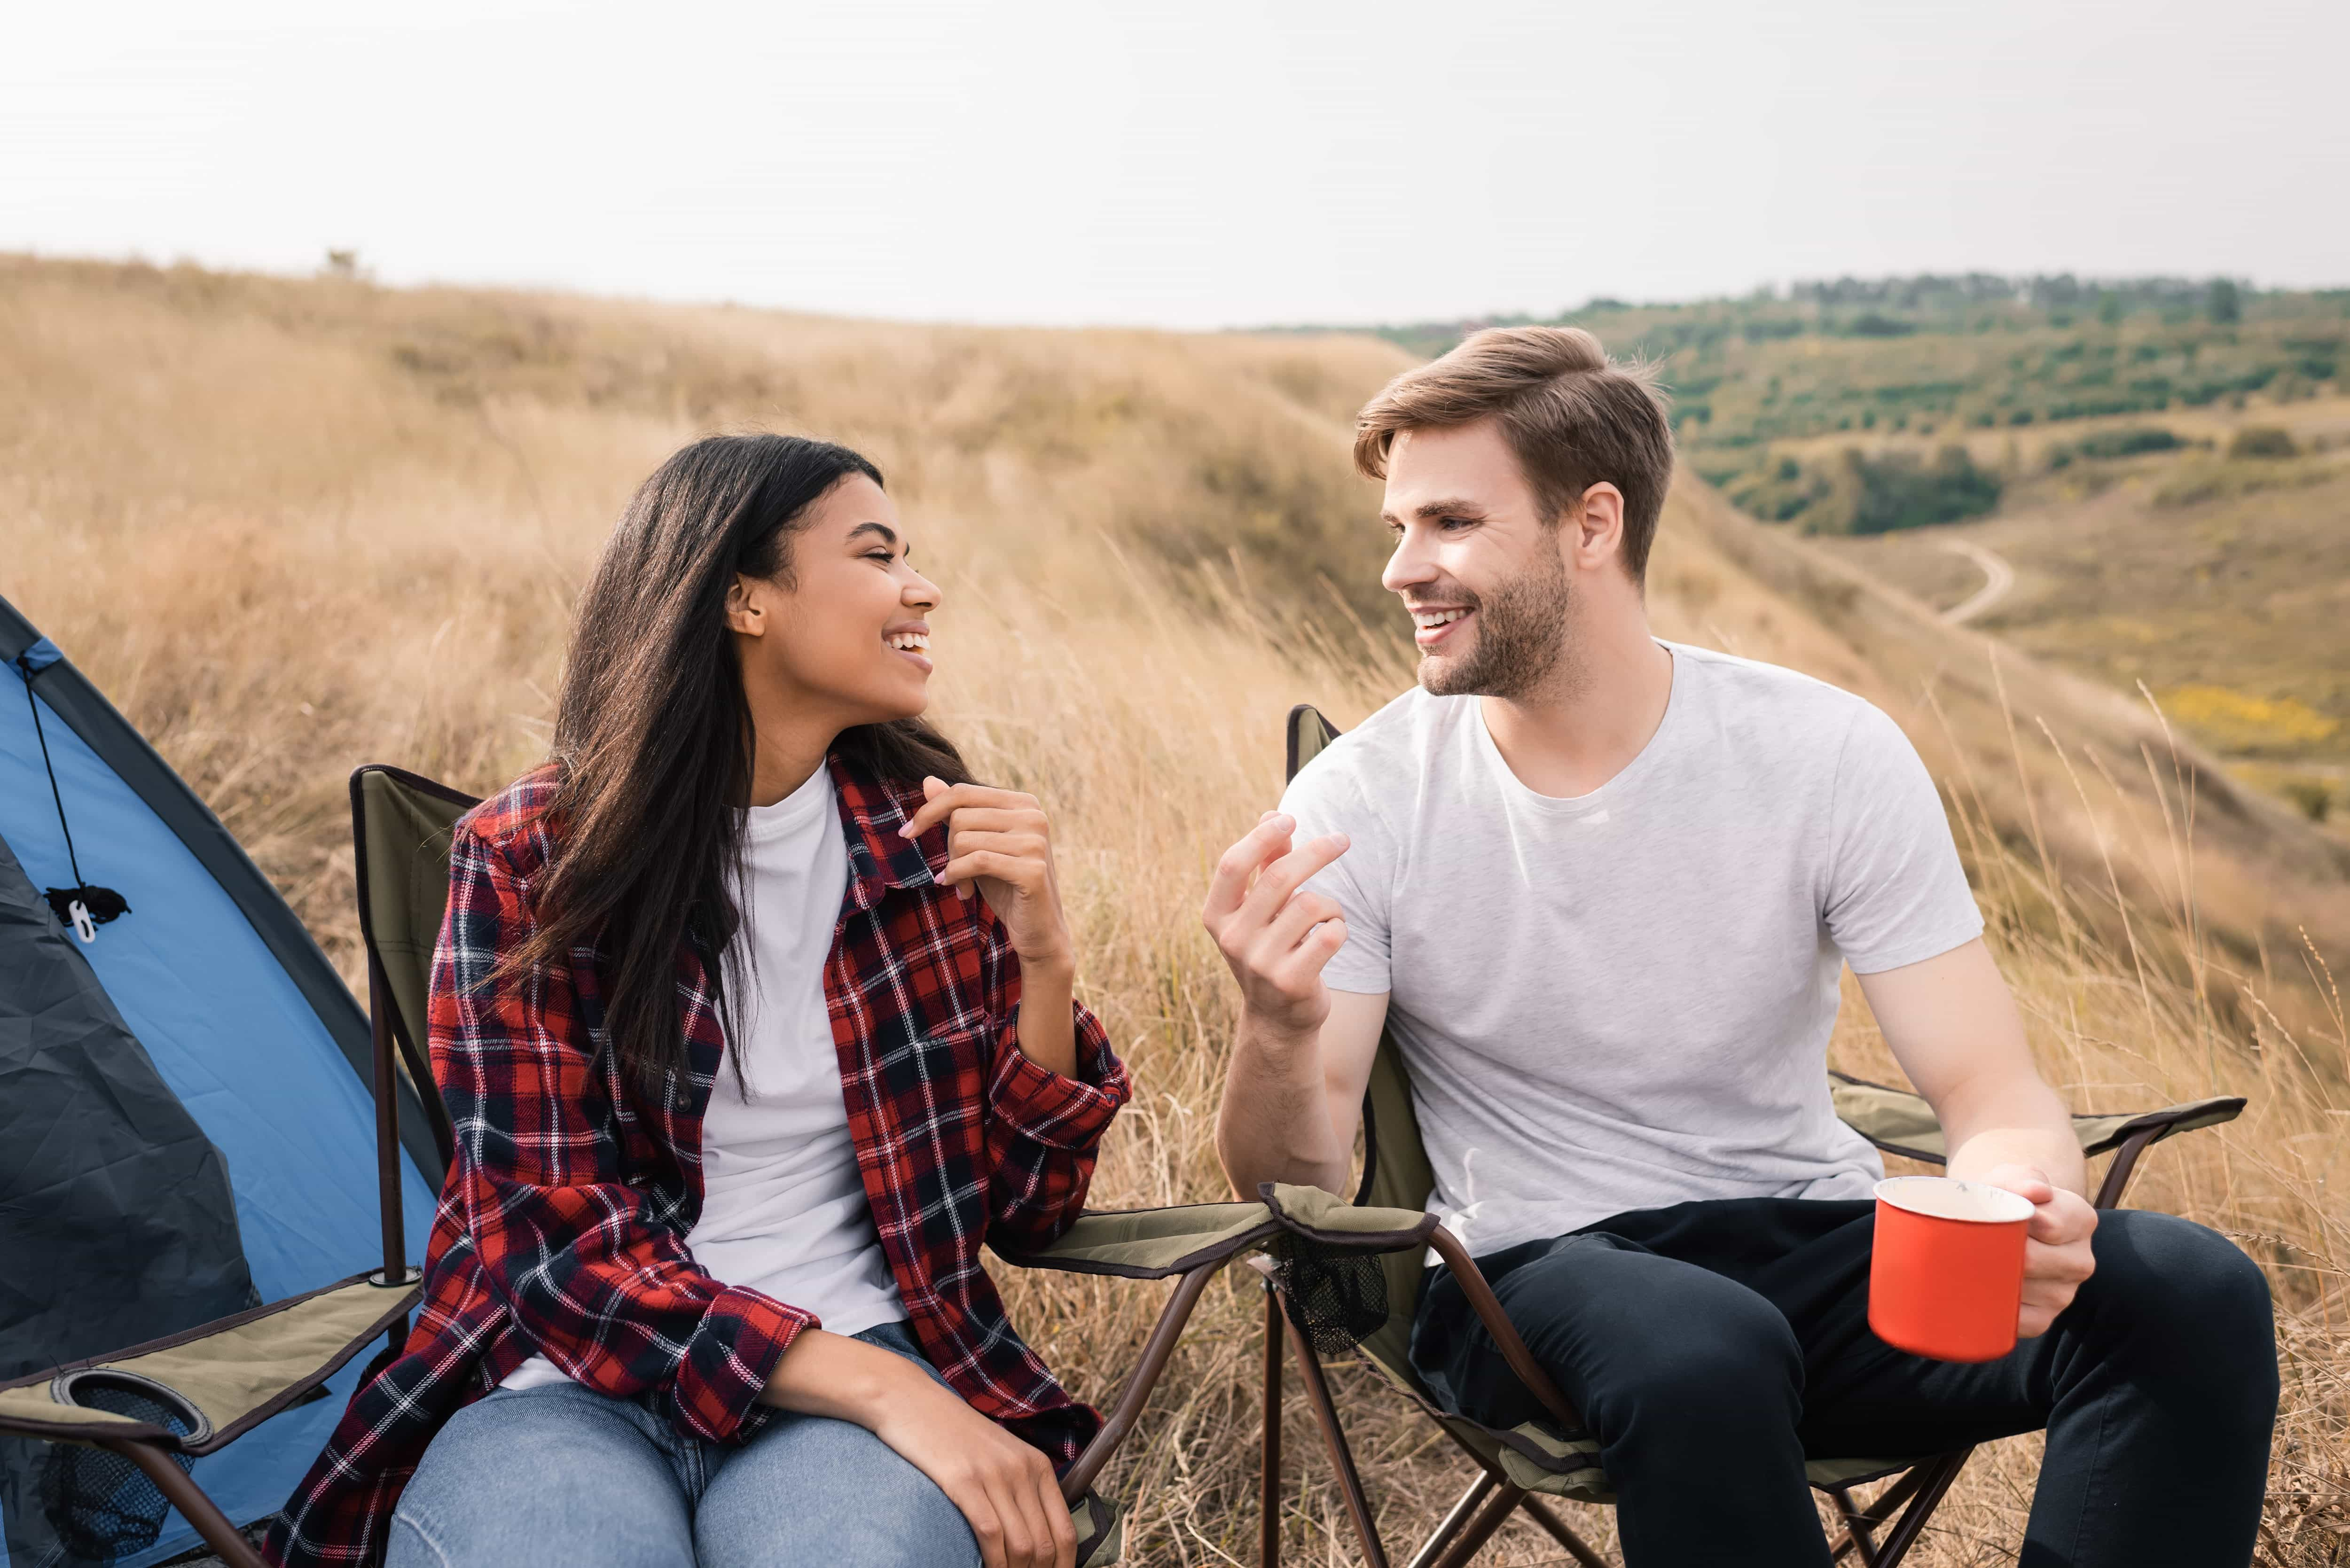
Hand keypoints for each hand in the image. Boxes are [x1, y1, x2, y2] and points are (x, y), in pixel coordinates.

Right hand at [870, 1374, 1075, 1567]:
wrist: (911, 1402)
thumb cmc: (952, 1435)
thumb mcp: (1000, 1456)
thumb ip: (1021, 1490)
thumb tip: (1033, 1541)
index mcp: (1037, 1465)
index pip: (1064, 1531)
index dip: (1062, 1566)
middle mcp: (1022, 1469)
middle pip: (1044, 1544)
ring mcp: (994, 1474)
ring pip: (1020, 1545)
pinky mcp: (963, 1480)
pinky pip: (990, 1534)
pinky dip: (992, 1563)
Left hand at [900, 778, 1072, 970]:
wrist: (1038, 928)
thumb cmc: (1006, 884)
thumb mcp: (978, 845)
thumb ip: (957, 813)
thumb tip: (928, 781)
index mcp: (1024, 803)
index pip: (963, 792)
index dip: (929, 811)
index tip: (906, 833)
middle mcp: (1033, 816)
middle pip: (960, 817)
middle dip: (948, 848)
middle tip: (955, 873)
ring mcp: (1035, 842)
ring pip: (964, 839)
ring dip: (954, 868)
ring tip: (964, 886)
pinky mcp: (1032, 869)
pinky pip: (976, 862)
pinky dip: (959, 877)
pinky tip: (962, 892)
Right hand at [1202, 812, 1350, 1038]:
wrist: (1277, 1019)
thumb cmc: (1269, 948)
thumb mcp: (1259, 908)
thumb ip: (1266, 863)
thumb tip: (1273, 814)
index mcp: (1217, 916)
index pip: (1232, 865)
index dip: (1261, 837)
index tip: (1289, 819)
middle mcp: (1233, 939)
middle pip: (1279, 878)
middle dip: (1316, 852)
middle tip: (1342, 840)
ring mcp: (1261, 964)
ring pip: (1311, 905)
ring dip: (1331, 905)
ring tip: (1328, 918)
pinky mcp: (1292, 982)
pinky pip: (1330, 934)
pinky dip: (1340, 928)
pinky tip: (1331, 938)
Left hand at [1980, 1163, 2097, 1336]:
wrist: (1996, 1225)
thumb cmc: (2004, 1198)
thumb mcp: (2011, 1178)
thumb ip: (2021, 1179)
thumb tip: (2036, 1192)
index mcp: (2081, 1220)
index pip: (2051, 1225)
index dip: (2015, 1221)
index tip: (1991, 1213)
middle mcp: (2081, 1259)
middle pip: (2032, 1261)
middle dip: (1995, 1251)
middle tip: (1968, 1240)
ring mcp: (2065, 1293)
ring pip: (2022, 1290)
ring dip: (1990, 1278)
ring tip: (1969, 1261)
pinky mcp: (2044, 1319)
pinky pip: (2017, 1321)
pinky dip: (1993, 1309)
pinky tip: (1978, 1292)